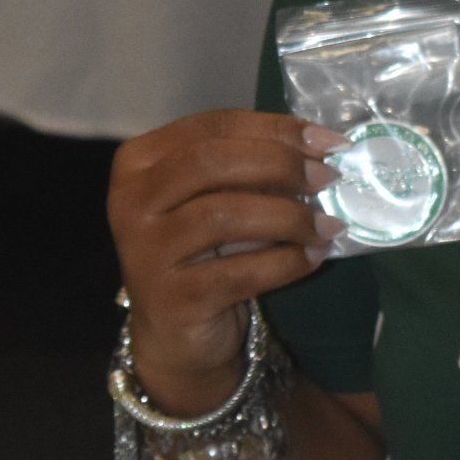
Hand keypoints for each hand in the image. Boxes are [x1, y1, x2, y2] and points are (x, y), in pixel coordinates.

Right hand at [107, 111, 337, 407]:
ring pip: (224, 215)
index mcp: (140, 161)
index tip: (327, 142)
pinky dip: (286, 262)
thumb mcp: (218, 200)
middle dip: (280, 165)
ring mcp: (145, 251)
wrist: (176, 333)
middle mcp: (130, 201)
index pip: (212, 126)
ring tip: (327, 225)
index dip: (275, 129)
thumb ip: (251, 170)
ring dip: (289, 217)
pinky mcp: (172, 298)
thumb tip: (320, 149)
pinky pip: (240, 271)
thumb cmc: (203, 253)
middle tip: (328, 179)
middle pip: (211, 162)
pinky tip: (314, 256)